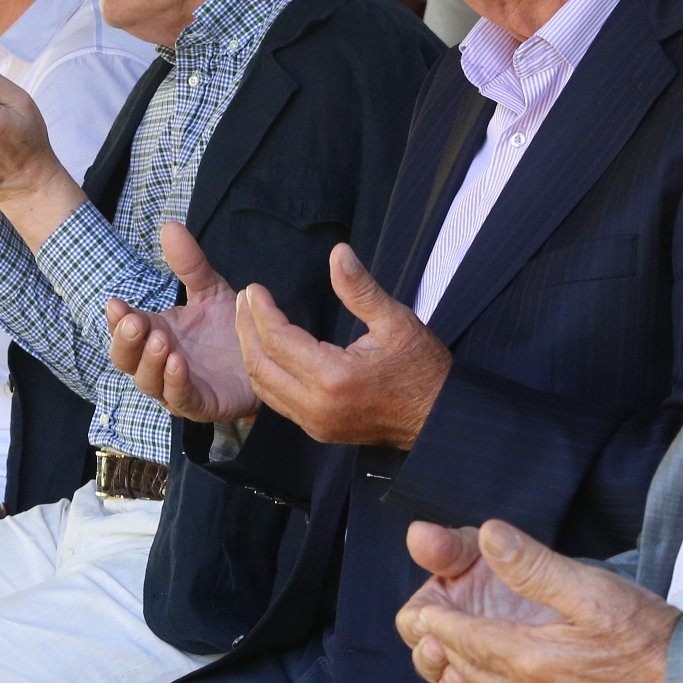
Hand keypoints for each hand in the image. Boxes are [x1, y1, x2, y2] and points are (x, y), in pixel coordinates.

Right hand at [106, 222, 257, 420]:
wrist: (267, 357)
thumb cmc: (230, 327)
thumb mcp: (210, 290)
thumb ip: (190, 264)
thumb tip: (170, 226)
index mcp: (155, 333)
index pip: (124, 327)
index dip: (116, 318)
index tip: (115, 302)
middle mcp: (159, 362)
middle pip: (125, 358)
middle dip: (124, 341)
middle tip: (132, 321)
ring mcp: (176, 386)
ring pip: (148, 381)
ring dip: (150, 362)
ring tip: (162, 341)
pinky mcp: (200, 404)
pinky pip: (179, 398)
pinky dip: (175, 382)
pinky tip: (178, 363)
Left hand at [234, 244, 451, 447]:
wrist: (439, 419)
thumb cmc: (422, 369)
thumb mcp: (396, 322)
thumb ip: (360, 289)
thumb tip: (338, 252)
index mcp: (334, 377)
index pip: (279, 340)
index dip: (261, 312)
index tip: (254, 289)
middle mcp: (317, 406)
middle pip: (261, 366)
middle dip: (246, 330)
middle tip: (243, 301)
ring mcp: (316, 423)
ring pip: (264, 389)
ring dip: (251, 354)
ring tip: (247, 322)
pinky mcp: (319, 431)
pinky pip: (278, 403)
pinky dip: (266, 376)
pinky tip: (265, 354)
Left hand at [393, 521, 676, 682]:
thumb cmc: (651, 643)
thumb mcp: (594, 590)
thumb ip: (535, 565)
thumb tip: (489, 535)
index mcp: (525, 659)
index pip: (456, 638)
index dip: (433, 620)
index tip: (419, 606)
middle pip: (460, 671)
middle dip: (438, 646)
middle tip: (428, 623)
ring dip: (462, 673)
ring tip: (455, 650)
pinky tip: (501, 680)